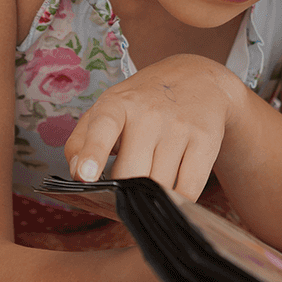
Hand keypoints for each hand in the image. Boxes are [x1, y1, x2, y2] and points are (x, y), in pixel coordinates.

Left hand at [64, 53, 241, 198]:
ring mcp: (180, 128)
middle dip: (125, 192)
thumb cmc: (143, 102)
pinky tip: (171, 192)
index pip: (103, 127)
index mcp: (118, 104)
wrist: (199, 79)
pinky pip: (188, 190)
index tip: (86, 175)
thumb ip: (81, 141)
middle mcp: (150, 114)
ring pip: (160, 187)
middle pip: (132, 174)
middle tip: (124, 193)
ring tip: (150, 184)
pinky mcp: (205, 141)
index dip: (93, 153)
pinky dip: (176, 201)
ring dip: (151, 198)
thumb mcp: (107, 109)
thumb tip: (77, 174)